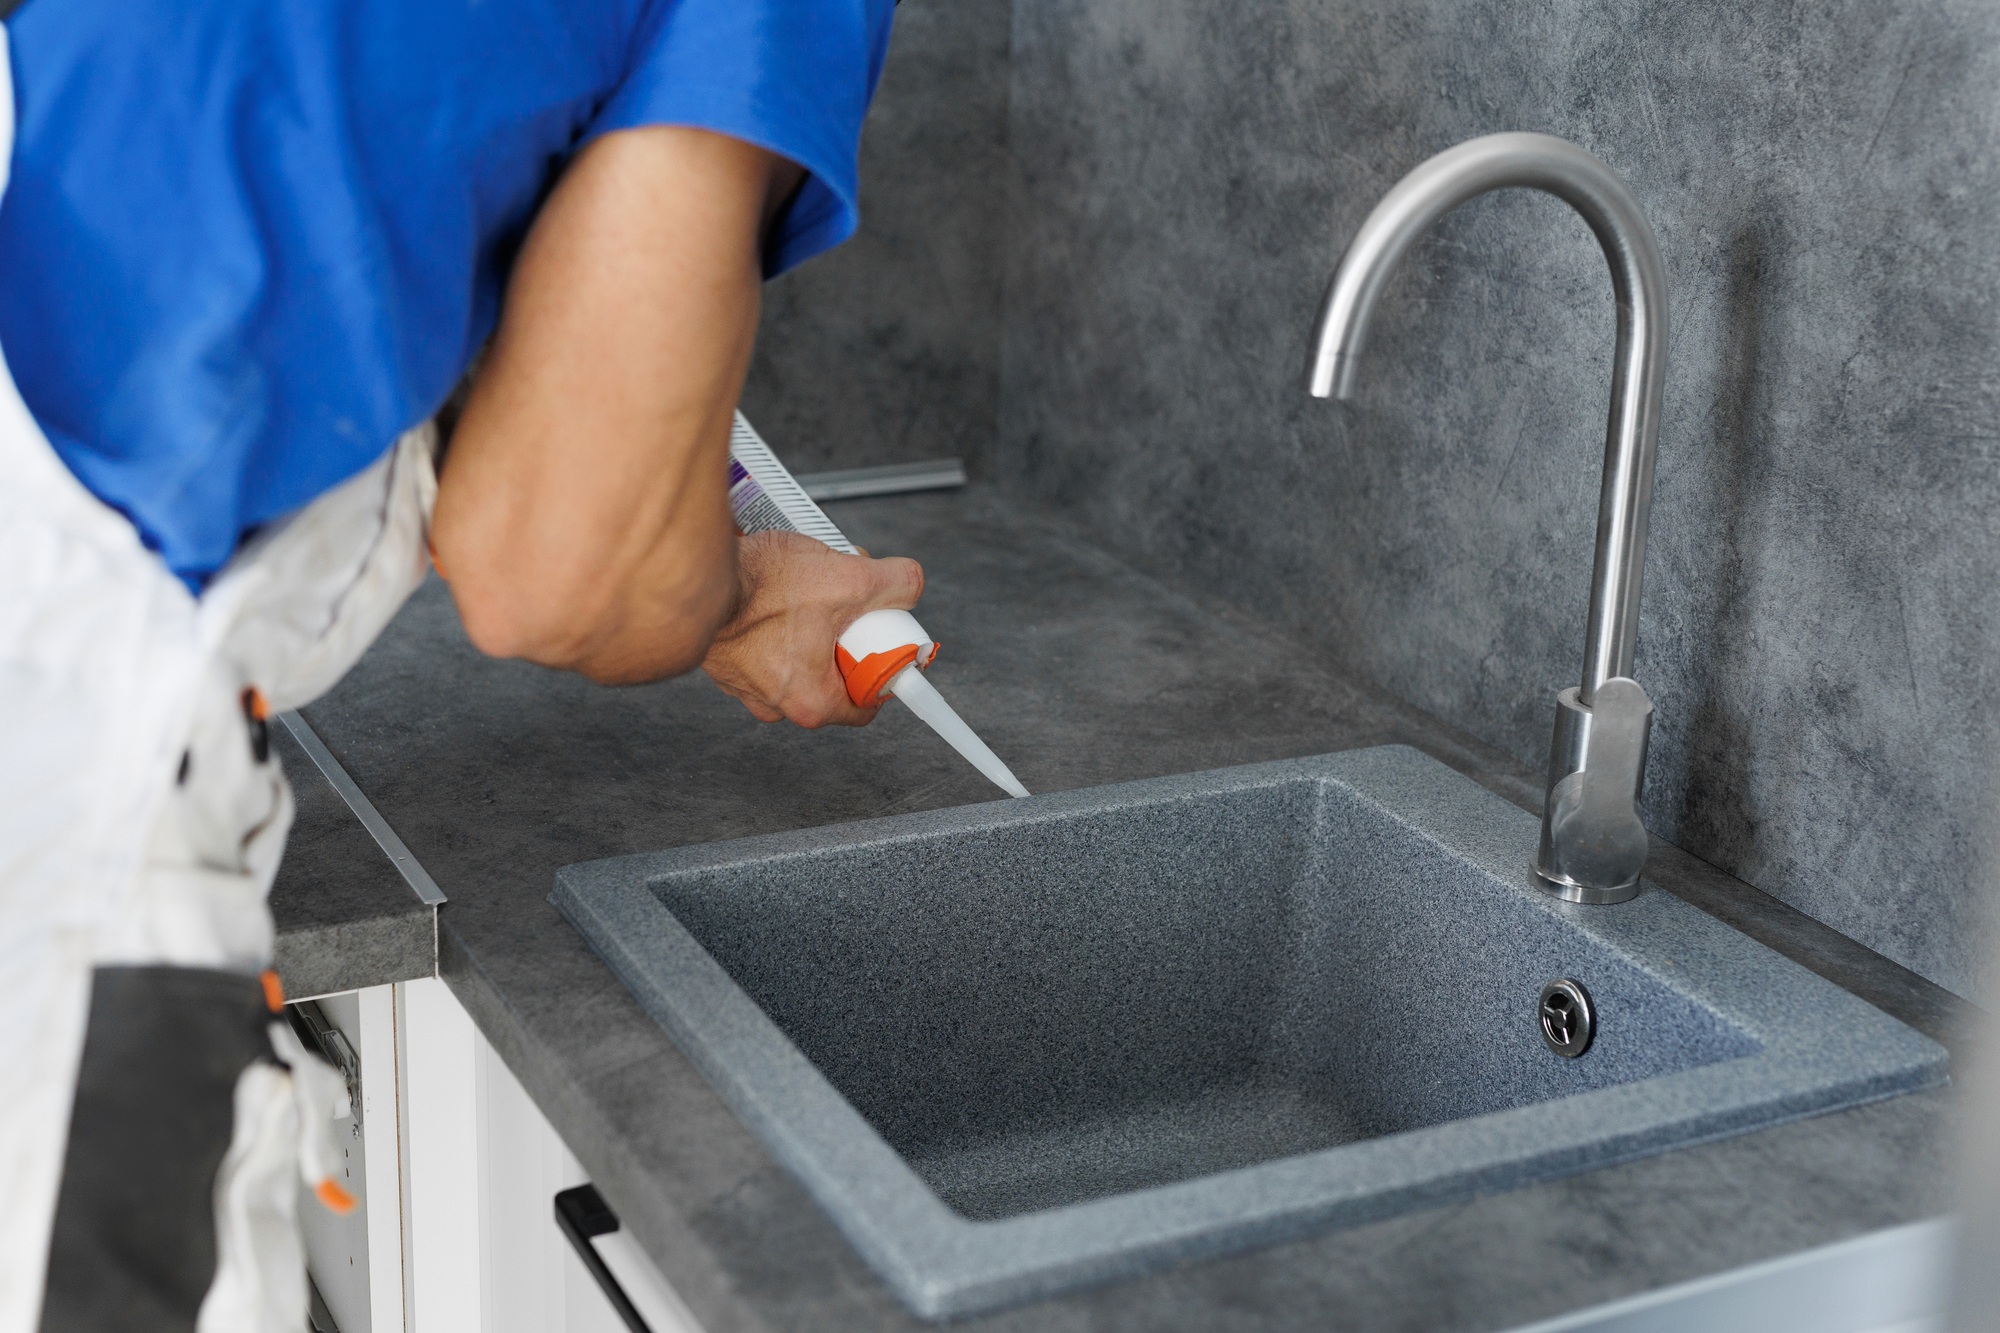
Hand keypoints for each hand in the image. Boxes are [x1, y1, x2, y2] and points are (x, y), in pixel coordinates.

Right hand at [701, 531, 924, 727]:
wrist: (692, 575)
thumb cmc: (756, 587)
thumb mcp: (849, 578)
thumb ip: (897, 583)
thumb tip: (910, 585)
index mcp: (812, 700)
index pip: (870, 701)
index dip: (886, 664)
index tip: (886, 638)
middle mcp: (777, 704)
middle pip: (836, 676)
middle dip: (847, 636)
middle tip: (847, 603)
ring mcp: (748, 686)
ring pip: (801, 660)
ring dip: (813, 627)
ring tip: (809, 591)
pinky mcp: (729, 663)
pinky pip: (769, 649)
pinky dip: (780, 624)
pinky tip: (779, 592)